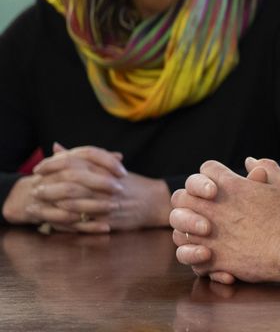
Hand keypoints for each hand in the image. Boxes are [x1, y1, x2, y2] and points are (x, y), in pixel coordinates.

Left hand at [12, 143, 170, 231]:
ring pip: (73, 205)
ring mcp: (107, 203)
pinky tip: (51, 222)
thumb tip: (55, 147)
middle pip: (70, 185)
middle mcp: (105, 185)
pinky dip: (64, 223)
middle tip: (34, 190)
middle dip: (48, 188)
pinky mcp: (108, 221)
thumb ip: (80, 157)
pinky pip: (82, 223)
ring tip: (35, 208)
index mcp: (104, 168)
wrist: (154, 201)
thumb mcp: (107, 165)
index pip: (73, 162)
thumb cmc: (129, 183)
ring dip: (51, 207)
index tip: (38, 169)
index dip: (52, 165)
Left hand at [170, 158, 279, 283]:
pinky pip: (188, 256)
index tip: (220, 185)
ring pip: (177, 228)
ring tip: (202, 233)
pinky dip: (194, 255)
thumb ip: (266, 167)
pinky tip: (208, 253)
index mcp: (230, 186)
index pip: (206, 169)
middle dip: (189, 199)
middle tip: (204, 207)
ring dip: (186, 229)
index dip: (211, 175)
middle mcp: (213, 207)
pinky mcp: (211, 258)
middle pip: (181, 196)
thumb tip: (250, 162)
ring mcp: (208, 234)